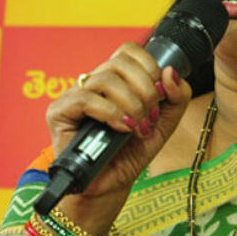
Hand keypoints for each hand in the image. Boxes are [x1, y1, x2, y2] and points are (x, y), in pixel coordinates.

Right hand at [46, 42, 191, 199]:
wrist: (113, 184)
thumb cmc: (134, 150)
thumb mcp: (166, 122)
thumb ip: (177, 95)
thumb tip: (170, 70)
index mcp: (117, 79)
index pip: (129, 51)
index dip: (149, 66)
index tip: (161, 94)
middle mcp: (94, 82)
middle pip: (120, 62)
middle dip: (145, 89)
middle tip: (150, 116)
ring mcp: (74, 94)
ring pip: (106, 79)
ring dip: (131, 104)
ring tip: (137, 127)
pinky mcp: (59, 111)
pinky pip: (85, 99)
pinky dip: (110, 113)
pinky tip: (121, 128)